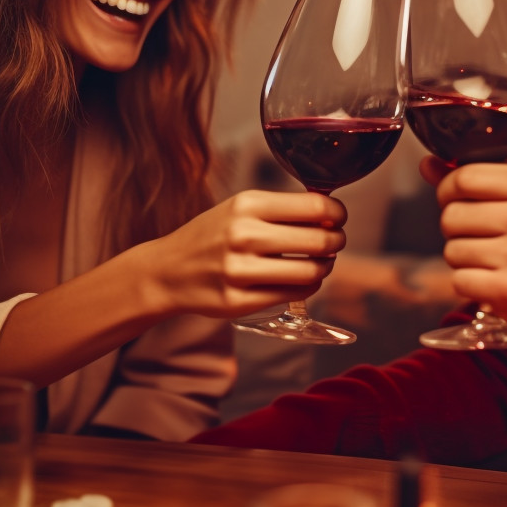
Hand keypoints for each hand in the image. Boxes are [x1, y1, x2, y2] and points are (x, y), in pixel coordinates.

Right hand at [140, 189, 346, 317]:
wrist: (167, 270)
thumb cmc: (212, 235)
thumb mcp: (239, 208)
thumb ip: (281, 209)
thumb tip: (331, 214)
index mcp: (247, 204)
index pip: (316, 207)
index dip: (337, 213)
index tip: (338, 217)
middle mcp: (243, 235)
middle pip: (320, 241)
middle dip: (336, 241)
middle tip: (334, 241)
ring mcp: (240, 271)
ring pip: (311, 271)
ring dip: (325, 266)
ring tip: (321, 262)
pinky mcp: (239, 302)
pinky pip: (295, 294)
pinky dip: (309, 286)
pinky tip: (302, 279)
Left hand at [421, 157, 506, 342]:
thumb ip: (479, 181)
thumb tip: (428, 165)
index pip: (465, 177)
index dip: (448, 190)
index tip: (455, 200)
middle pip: (452, 215)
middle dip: (456, 229)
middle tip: (482, 237)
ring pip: (452, 250)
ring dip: (463, 258)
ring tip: (492, 260)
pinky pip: (459, 280)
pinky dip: (470, 283)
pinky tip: (493, 280)